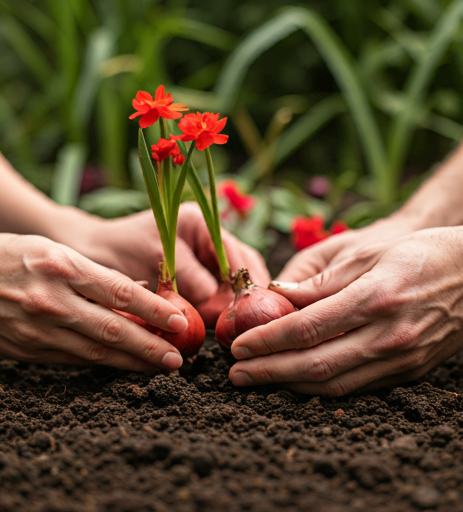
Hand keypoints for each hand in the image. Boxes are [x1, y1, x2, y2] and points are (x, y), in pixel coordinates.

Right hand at [0, 234, 189, 370]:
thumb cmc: (7, 256)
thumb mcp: (54, 250)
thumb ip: (96, 274)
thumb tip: (139, 292)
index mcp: (63, 266)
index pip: (121, 293)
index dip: (155, 310)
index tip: (179, 322)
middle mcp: (52, 300)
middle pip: (113, 329)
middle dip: (150, 347)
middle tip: (178, 359)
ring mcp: (37, 330)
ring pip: (96, 352)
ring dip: (131, 363)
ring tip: (158, 368)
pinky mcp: (27, 352)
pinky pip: (73, 360)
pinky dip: (102, 363)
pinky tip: (122, 366)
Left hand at [59, 202, 269, 305]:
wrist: (94, 253)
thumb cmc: (122, 249)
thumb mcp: (159, 260)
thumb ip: (192, 279)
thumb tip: (220, 307)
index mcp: (201, 222)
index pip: (235, 253)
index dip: (240, 282)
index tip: (243, 308)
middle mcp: (207, 237)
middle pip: (241, 266)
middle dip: (243, 293)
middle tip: (246, 320)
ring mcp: (202, 256)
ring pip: (230, 281)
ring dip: (233, 302)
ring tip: (236, 324)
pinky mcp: (194, 274)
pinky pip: (215, 291)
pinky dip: (219, 306)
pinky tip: (220, 322)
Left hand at [229, 227, 462, 394]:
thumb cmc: (419, 254)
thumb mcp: (366, 254)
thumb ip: (320, 282)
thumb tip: (276, 295)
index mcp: (374, 299)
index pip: (306, 328)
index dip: (267, 340)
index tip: (238, 345)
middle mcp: (387, 337)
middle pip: (315, 365)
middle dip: (268, 372)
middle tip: (235, 374)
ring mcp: (400, 360)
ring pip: (333, 385)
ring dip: (289, 386)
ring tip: (257, 380)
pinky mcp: (408, 373)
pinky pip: (355, 388)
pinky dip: (320, 388)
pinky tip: (295, 381)